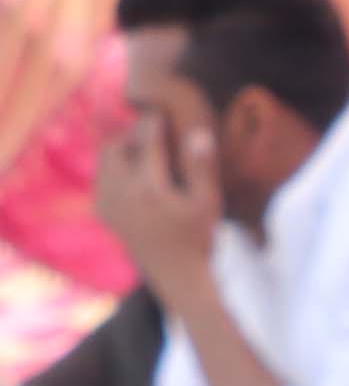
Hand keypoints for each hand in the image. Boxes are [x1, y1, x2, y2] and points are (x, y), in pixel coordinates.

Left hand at [87, 106, 222, 284]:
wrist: (177, 276)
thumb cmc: (200, 239)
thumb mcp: (208, 204)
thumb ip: (202, 167)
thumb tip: (199, 132)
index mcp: (149, 188)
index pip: (147, 142)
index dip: (154, 122)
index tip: (160, 110)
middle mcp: (121, 192)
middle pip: (116, 146)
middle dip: (131, 134)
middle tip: (150, 130)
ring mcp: (107, 203)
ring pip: (105, 160)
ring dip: (122, 149)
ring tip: (143, 148)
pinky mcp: (103, 211)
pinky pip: (102, 176)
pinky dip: (116, 167)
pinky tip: (136, 171)